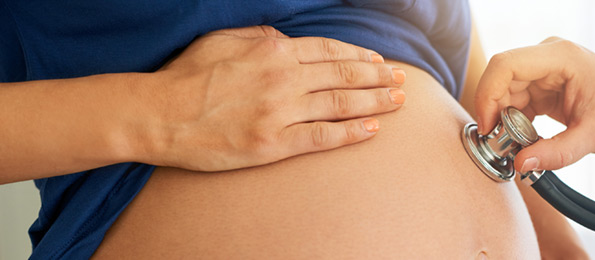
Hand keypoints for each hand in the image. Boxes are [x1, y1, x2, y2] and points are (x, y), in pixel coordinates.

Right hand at [143, 26, 405, 170]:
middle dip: (378, 77)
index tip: (378, 61)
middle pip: (343, 76)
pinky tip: (371, 130)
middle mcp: (284, 79)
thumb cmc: (187, 76)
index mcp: (274, 51)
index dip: (359, 56)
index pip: (329, 51)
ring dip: (375, 102)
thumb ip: (262, 37)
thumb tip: (288, 40)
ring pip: (341, 105)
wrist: (159, 114)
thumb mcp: (224, 39)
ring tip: (397, 102)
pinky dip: (351, 133)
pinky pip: (323, 137)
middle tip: (401, 80)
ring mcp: (281, 113)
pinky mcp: (274, 144)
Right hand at [475, 37, 594, 171]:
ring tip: (515, 146)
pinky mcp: (541, 84)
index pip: (506, 65)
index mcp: (561, 57)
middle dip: (493, 112)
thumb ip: (557, 152)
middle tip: (500, 145)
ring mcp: (543, 69)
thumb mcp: (593, 137)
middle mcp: (547, 57)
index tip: (488, 127)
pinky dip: (512, 122)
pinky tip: (524, 140)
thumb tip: (521, 164)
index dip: (488, 94)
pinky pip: (513, 100)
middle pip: (500, 78)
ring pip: (503, 91)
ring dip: (502, 119)